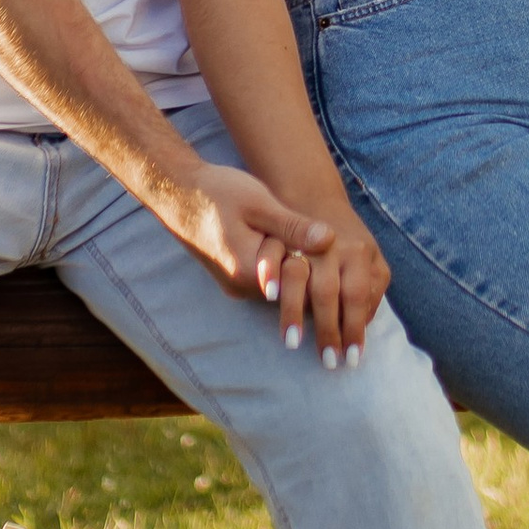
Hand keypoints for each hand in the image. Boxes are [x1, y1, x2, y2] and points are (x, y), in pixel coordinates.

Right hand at [141, 159, 388, 359]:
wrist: (175, 193)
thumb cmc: (217, 192)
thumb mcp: (259, 203)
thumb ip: (293, 225)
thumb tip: (330, 239)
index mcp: (250, 270)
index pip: (300, 290)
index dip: (328, 298)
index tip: (353, 323)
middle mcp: (242, 285)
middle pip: (291, 298)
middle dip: (319, 308)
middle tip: (348, 336)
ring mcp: (235, 283)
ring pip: (280, 293)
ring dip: (304, 293)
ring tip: (337, 309)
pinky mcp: (232, 276)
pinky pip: (268, 286)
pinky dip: (287, 283)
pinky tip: (305, 274)